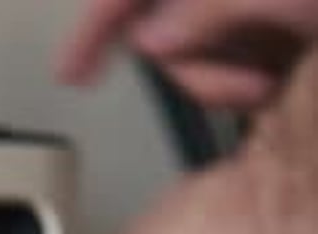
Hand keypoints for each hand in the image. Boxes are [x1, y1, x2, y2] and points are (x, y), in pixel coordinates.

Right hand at [59, 0, 316, 107]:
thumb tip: (156, 33)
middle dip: (198, 67)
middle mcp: (221, 0)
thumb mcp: (296, 3)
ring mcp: (240, 11)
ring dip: (225, 81)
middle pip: (160, 24)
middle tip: (252, 88)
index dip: (100, 21)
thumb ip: (221, 5)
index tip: (74, 71)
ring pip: (189, 53)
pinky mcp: (258, 31)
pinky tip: (273, 83)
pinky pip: (221, 65)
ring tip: (272, 86)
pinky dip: (239, 84)